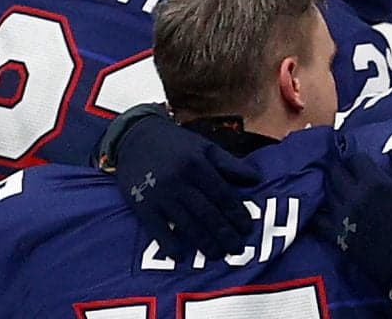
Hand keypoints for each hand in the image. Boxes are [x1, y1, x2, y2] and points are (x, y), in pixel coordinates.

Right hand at [110, 114, 258, 260]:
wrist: (134, 136)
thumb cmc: (174, 143)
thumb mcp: (204, 147)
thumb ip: (229, 163)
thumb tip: (257, 179)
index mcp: (196, 164)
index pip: (222, 195)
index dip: (237, 214)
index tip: (246, 228)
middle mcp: (179, 180)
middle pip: (207, 213)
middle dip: (224, 234)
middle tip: (236, 249)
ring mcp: (159, 194)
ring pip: (187, 224)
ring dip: (204, 243)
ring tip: (216, 254)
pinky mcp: (142, 204)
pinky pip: (158, 230)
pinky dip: (170, 244)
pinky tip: (180, 255)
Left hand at [321, 142, 391, 287]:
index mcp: (374, 182)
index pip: (355, 159)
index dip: (356, 158)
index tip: (357, 161)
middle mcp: (354, 196)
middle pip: (335, 172)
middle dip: (338, 168)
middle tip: (341, 170)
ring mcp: (343, 216)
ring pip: (326, 192)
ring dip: (329, 186)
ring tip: (333, 186)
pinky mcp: (338, 236)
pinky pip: (317, 220)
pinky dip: (316, 212)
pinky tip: (316, 208)